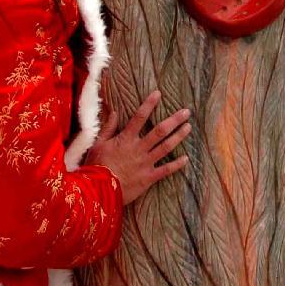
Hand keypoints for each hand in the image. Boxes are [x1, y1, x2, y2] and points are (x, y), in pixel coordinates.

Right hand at [86, 90, 189, 204]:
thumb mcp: (98, 144)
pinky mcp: (149, 178)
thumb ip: (108, 128)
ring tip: (188, 127)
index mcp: (126, 139)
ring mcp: (145, 163)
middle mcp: (139, 148)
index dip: (149, 104)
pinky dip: (177, 164)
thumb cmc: (96, 167)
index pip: (139, 117)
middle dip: (174, 120)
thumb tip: (115, 112)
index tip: (158, 94)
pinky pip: (166, 170)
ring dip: (178, 136)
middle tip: (186, 111)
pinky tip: (186, 158)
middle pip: (160, 131)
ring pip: (166, 147)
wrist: (98, 192)